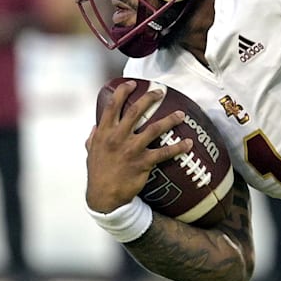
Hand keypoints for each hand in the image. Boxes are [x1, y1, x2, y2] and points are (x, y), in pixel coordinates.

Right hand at [86, 81, 191, 211]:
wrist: (104, 196)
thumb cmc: (98, 173)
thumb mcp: (91, 153)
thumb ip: (93, 138)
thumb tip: (94, 127)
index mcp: (104, 133)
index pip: (112, 107)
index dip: (122, 92)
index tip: (132, 83)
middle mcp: (117, 138)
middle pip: (136, 111)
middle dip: (149, 98)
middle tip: (161, 91)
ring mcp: (131, 149)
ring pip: (155, 128)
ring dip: (170, 119)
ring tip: (181, 114)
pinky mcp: (143, 162)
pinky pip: (165, 152)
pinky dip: (179, 147)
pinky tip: (189, 143)